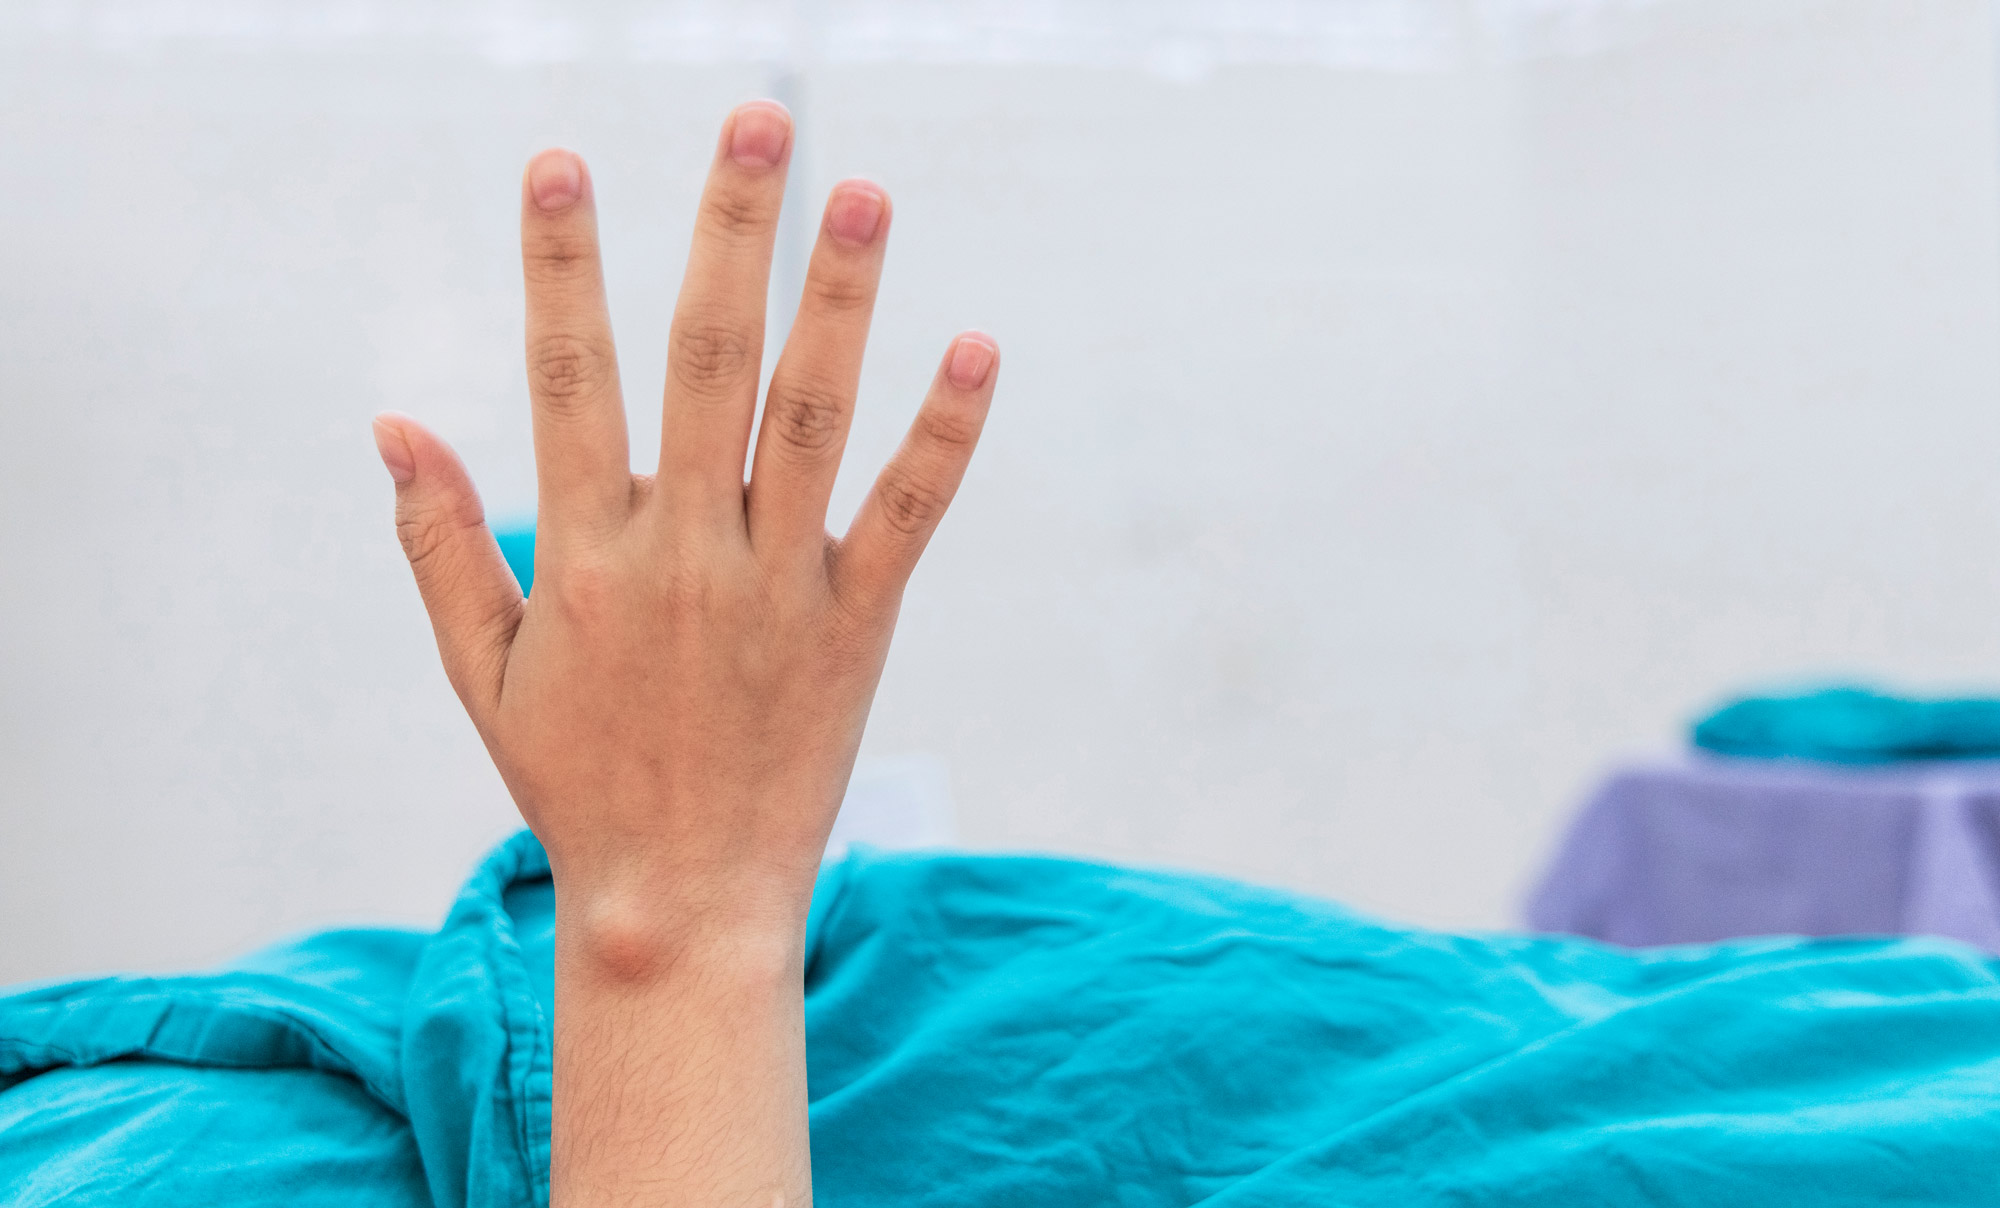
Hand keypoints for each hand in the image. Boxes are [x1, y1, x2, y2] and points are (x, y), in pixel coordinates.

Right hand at [370, 101, 996, 1205]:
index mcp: (581, 555)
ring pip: (811, 419)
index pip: (563, 379)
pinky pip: (907, 513)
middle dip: (727, 236)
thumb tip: (389, 423)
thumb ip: (438, 544)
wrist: (681, 905)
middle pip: (706, 365)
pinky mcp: (858, 624)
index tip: (559, 160)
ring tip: (862, 194)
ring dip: (840, 302)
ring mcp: (777, 587)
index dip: (559, 266)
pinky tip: (977, 346)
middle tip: (760, 122)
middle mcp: (683, 554)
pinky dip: (944, 433)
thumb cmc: (575, 781)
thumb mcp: (480, 671)